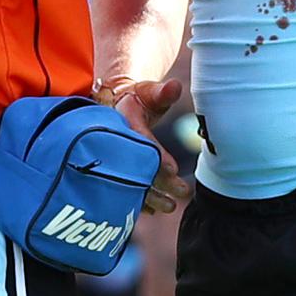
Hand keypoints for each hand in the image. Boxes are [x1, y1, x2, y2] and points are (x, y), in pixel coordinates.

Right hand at [94, 76, 190, 213]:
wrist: (115, 105)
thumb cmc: (137, 99)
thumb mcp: (149, 92)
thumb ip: (163, 92)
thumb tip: (176, 85)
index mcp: (122, 121)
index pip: (140, 140)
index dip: (155, 155)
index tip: (172, 168)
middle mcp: (115, 143)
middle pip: (136, 166)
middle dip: (158, 181)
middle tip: (181, 191)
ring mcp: (114, 159)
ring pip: (130, 182)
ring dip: (150, 196)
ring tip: (171, 207)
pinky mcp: (117, 170)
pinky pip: (125, 189)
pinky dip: (138, 200)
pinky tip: (153, 210)